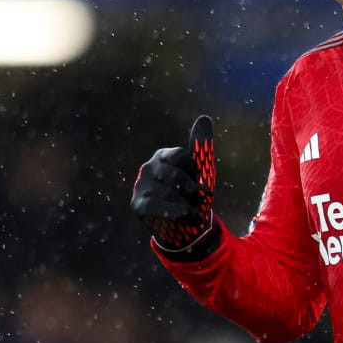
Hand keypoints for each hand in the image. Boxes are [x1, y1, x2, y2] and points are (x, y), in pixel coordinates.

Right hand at [130, 115, 217, 252]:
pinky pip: (157, 205)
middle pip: (174, 175)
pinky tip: (182, 215)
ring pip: (168, 192)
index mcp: (163, 156)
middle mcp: (148, 168)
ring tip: (194, 215)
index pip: (180, 155)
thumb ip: (201, 145)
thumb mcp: (199, 170)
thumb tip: (204, 118)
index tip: (201, 183)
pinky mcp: (138, 204)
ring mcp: (141, 186)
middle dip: (191, 191)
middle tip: (200, 201)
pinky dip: (173, 211)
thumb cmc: (190, 193)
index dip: (194, 171)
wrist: (182, 225)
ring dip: (186, 206)